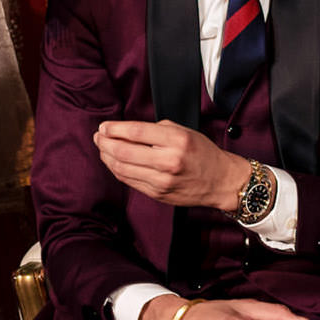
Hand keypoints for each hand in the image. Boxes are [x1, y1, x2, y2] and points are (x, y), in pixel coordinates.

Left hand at [94, 119, 251, 210]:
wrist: (220, 181)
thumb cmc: (202, 153)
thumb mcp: (184, 131)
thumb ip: (156, 129)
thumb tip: (126, 130)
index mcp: (176, 141)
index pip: (136, 131)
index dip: (114, 128)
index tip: (104, 126)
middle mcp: (168, 161)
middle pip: (124, 151)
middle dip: (104, 142)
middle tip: (98, 136)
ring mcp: (162, 181)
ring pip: (122, 168)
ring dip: (107, 157)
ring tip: (102, 148)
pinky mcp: (157, 194)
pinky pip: (129, 181)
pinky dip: (117, 170)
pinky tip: (113, 162)